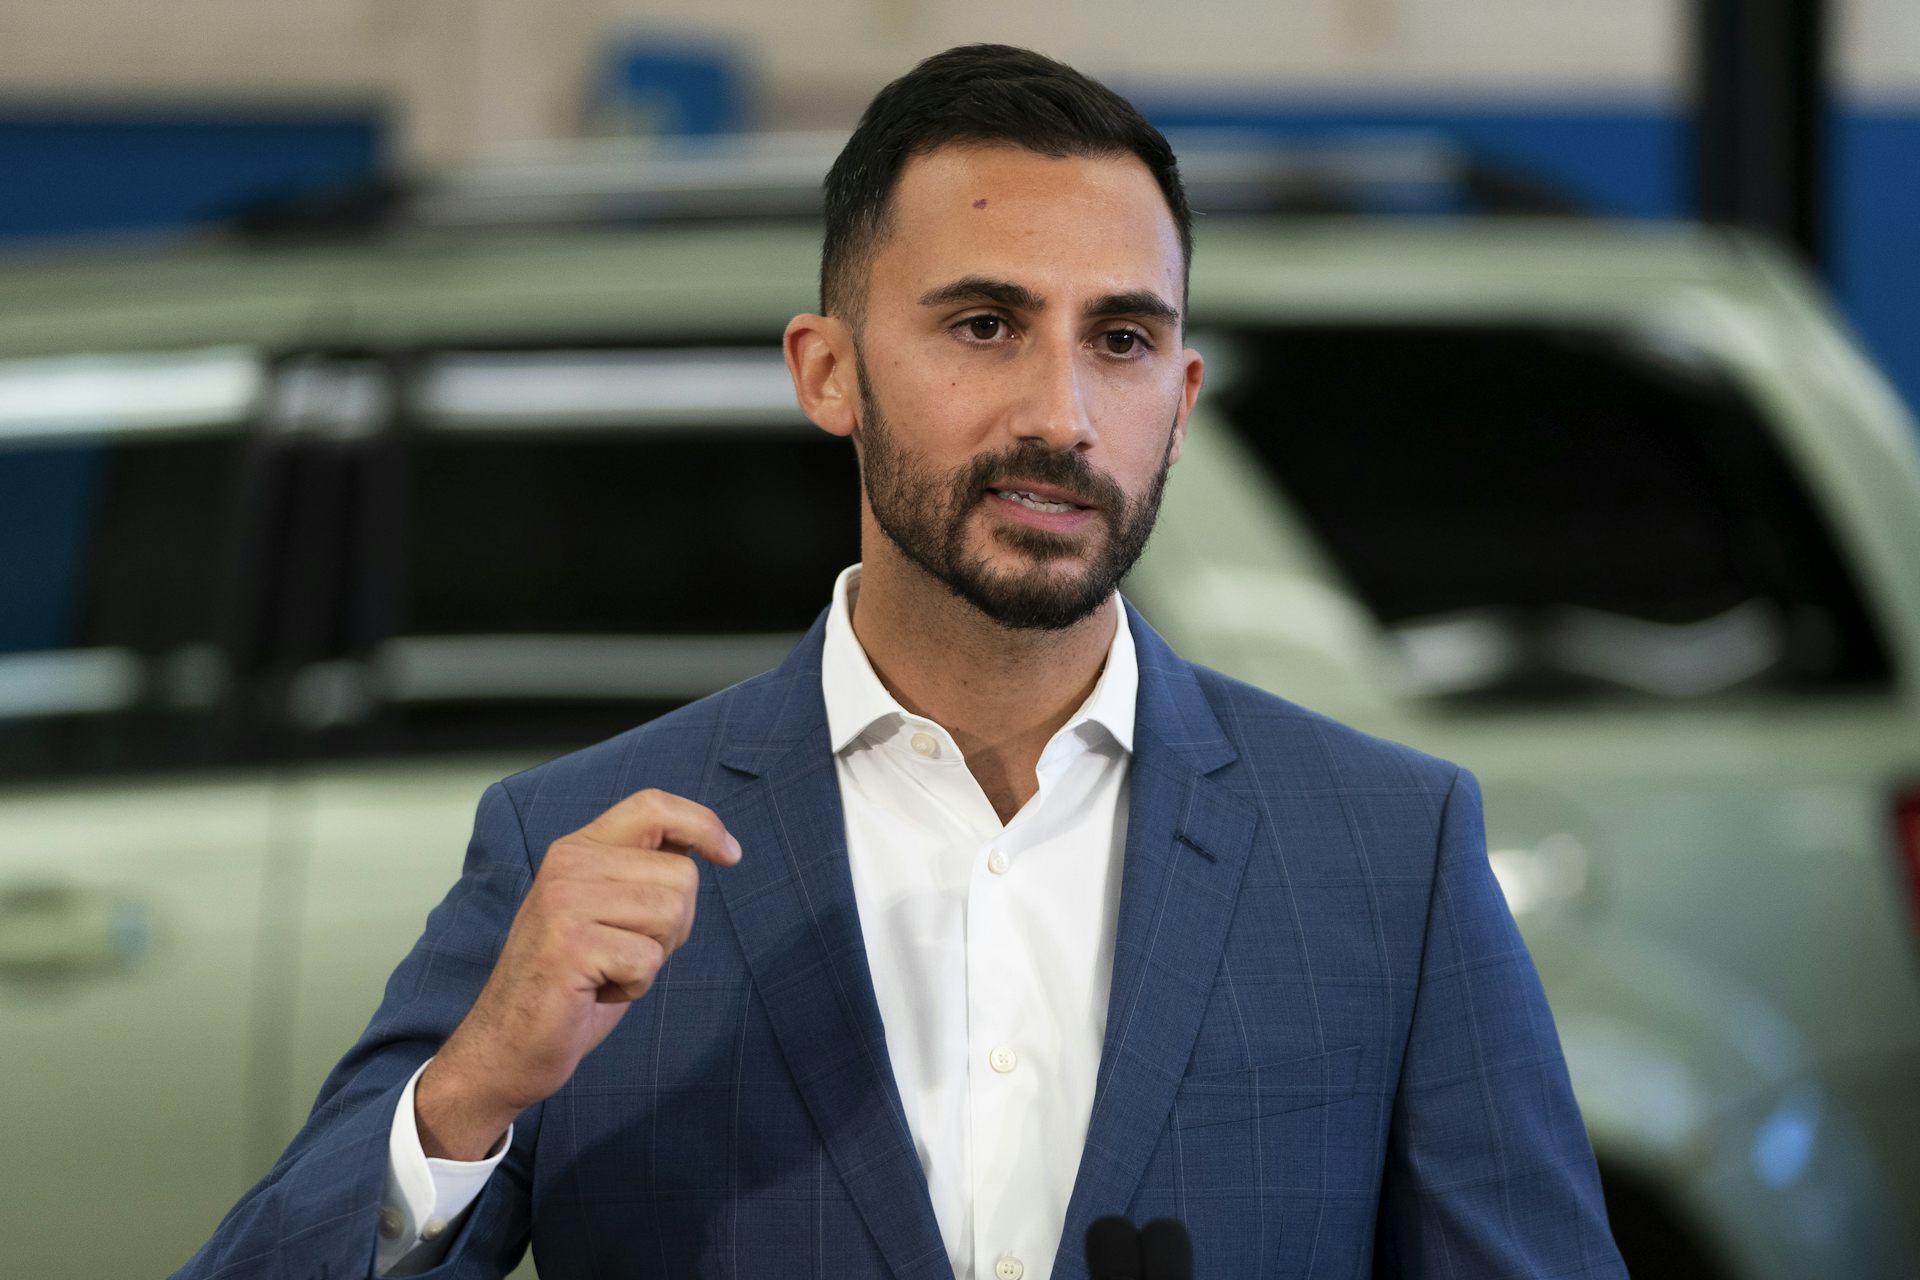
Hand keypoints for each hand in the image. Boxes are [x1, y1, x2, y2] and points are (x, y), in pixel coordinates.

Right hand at [415, 788, 740, 1159]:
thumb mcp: (608, 912)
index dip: (703, 824)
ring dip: (653, 956)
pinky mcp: (571, 945)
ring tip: (608, 969)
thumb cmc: (572, 983)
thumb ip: (643, 874)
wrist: (507, 1044)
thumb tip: (707, 842)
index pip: (653, 806)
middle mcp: (568, 865)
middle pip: (680, 874)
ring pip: (671, 913)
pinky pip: (649, 959)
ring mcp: (565, 902)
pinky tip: (597, 990)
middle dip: (675, 924)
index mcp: (578, 850)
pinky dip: (636, 985)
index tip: (730, 855)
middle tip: (625, 952)